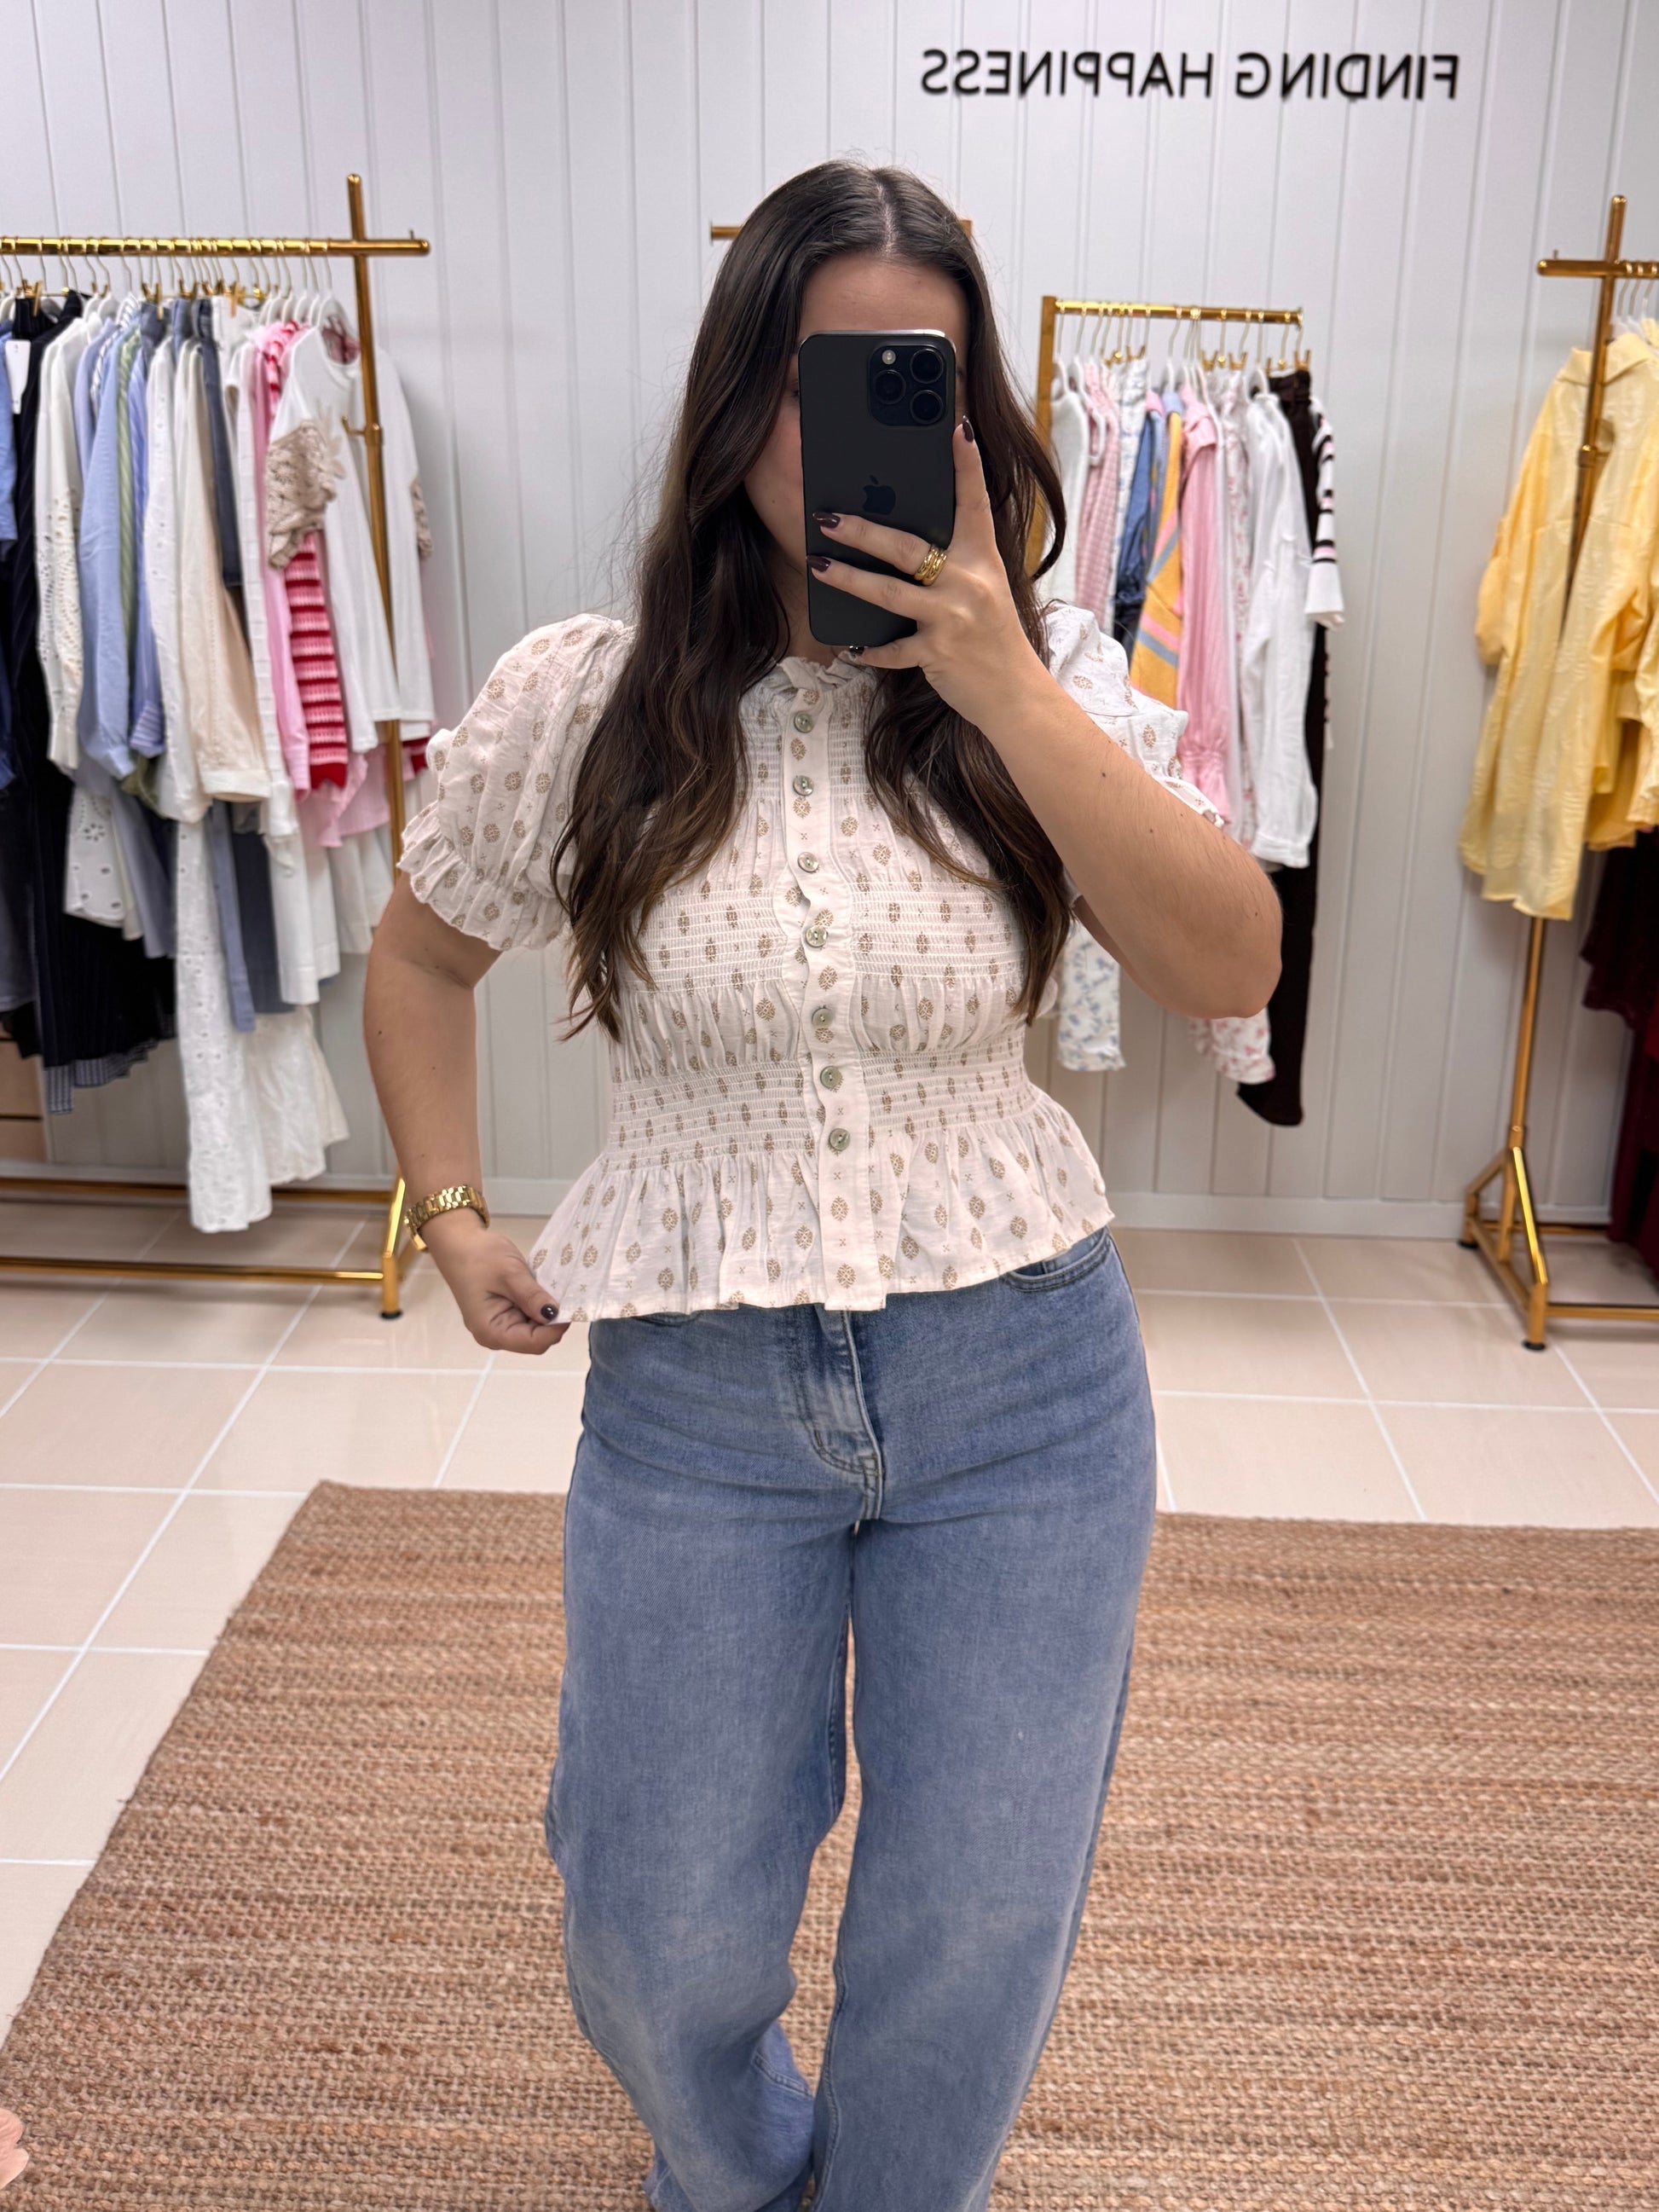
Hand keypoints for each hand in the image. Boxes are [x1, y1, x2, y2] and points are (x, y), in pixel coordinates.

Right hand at [418, 1210, 568, 1354]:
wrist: (460, 1244)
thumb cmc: (479, 1257)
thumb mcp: (510, 1273)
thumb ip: (532, 1296)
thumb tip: (555, 1314)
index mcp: (492, 1331)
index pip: (534, 1343)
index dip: (555, 1329)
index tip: (570, 1306)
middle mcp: (496, 1335)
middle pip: (537, 1339)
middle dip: (553, 1320)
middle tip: (564, 1293)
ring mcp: (501, 1326)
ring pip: (536, 1329)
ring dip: (547, 1311)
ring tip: (553, 1288)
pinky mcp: (506, 1315)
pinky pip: (530, 1317)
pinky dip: (540, 1305)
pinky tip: (543, 1288)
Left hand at [806, 417, 1048, 727]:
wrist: (1015, 693)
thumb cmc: (994, 638)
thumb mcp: (986, 590)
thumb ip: (955, 563)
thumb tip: (904, 542)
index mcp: (983, 560)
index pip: (975, 504)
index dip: (967, 465)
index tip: (957, 429)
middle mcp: (969, 582)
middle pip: (906, 546)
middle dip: (862, 530)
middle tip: (826, 517)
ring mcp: (952, 618)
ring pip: (888, 592)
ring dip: (848, 579)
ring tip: (818, 566)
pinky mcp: (937, 652)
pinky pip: (893, 649)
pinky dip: (869, 650)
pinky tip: (850, 647)